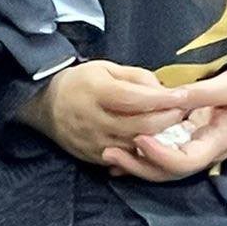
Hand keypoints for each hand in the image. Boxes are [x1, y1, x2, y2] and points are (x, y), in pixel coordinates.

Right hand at [15, 60, 189, 164]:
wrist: (43, 105)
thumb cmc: (79, 83)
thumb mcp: (104, 68)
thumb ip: (136, 77)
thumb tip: (163, 91)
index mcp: (95, 91)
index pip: (136, 98)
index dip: (163, 99)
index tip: (184, 96)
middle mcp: (93, 119)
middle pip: (142, 125)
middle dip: (168, 119)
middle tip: (182, 112)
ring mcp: (93, 141)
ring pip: (137, 144)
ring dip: (160, 138)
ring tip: (172, 127)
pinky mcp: (93, 156)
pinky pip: (126, 157)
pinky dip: (142, 150)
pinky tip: (153, 141)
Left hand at [102, 69, 226, 181]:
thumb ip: (203, 93)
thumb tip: (173, 96)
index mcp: (217, 142)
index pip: (187, 162)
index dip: (161, 156)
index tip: (139, 138)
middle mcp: (203, 153)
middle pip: (169, 172)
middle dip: (139, 166)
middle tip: (109, 152)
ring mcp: (193, 151)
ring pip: (162, 169)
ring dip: (134, 164)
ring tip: (106, 153)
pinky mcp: (184, 144)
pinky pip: (160, 158)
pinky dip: (138, 159)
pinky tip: (116, 154)